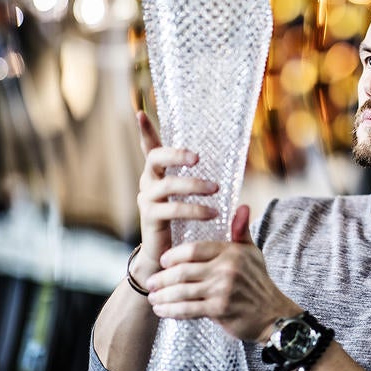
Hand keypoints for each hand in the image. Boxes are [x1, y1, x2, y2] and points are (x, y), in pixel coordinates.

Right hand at [134, 111, 219, 278]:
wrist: (166, 257)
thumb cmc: (184, 223)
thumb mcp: (193, 198)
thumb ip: (204, 181)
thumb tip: (230, 161)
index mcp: (158, 174)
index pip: (149, 148)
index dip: (145, 131)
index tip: (140, 113)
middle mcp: (148, 182)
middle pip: (155, 158)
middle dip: (176, 153)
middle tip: (197, 157)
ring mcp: (146, 200)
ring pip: (167, 185)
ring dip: (194, 185)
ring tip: (216, 190)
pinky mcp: (150, 218)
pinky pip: (171, 210)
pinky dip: (194, 210)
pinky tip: (213, 213)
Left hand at [145, 205, 301, 342]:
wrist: (272, 314)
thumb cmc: (258, 282)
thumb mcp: (252, 253)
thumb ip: (241, 230)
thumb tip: (241, 206)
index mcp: (232, 252)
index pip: (193, 249)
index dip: (173, 255)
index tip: (163, 261)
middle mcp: (227, 269)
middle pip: (183, 270)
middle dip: (162, 277)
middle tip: (151, 281)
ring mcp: (223, 290)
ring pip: (182, 290)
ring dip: (163, 295)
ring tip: (153, 297)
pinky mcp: (219, 309)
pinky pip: (187, 309)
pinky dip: (171, 310)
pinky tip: (162, 310)